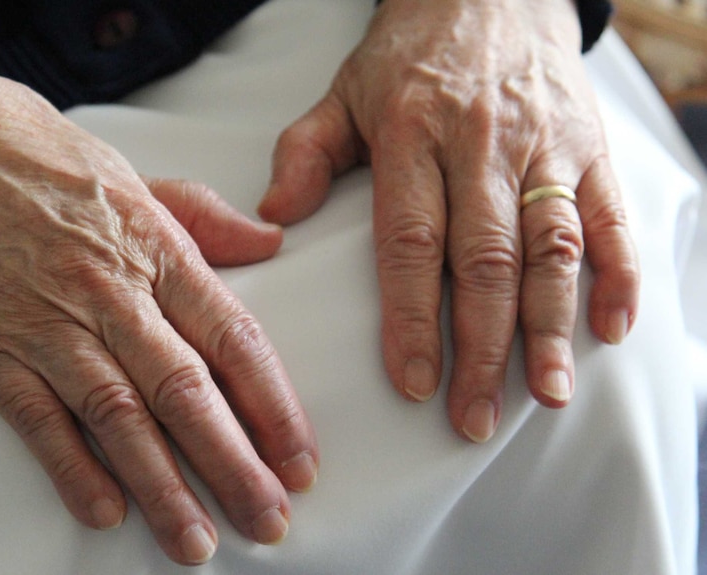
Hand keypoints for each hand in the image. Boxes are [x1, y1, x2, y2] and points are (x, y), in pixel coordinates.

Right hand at [0, 46, 317, 564]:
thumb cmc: (40, 158)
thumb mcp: (139, 178)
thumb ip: (208, 218)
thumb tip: (269, 243)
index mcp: (158, 251)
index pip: (234, 340)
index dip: (274, 406)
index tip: (299, 456)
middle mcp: (111, 294)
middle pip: (186, 394)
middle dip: (234, 466)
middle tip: (269, 519)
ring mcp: (48, 325)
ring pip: (119, 417)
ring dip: (163, 487)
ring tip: (197, 540)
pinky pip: (38, 419)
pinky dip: (72, 468)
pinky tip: (105, 510)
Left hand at [259, 0, 638, 441]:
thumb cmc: (411, 55)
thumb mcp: (342, 93)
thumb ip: (305, 153)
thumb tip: (274, 216)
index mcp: (413, 137)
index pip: (411, 242)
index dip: (414, 318)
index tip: (413, 380)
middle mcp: (482, 147)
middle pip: (484, 261)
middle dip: (481, 347)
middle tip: (473, 416)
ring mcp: (543, 148)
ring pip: (551, 248)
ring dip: (550, 327)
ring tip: (544, 394)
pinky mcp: (588, 148)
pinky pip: (609, 215)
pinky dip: (617, 273)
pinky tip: (609, 329)